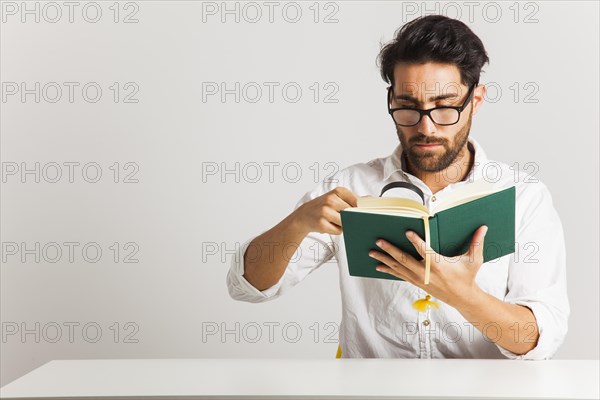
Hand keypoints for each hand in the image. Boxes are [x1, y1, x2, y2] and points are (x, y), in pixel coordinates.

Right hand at [292, 187, 357, 235]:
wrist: (304, 215)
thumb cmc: (324, 207)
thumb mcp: (338, 198)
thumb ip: (354, 199)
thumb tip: (371, 199)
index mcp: (338, 191)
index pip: (358, 202)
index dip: (361, 210)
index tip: (363, 213)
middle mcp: (331, 199)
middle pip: (353, 214)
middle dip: (352, 218)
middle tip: (345, 218)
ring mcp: (325, 211)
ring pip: (346, 223)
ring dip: (343, 225)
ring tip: (335, 220)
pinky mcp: (322, 223)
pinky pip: (338, 231)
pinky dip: (336, 230)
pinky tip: (329, 225)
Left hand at [368, 225, 487, 307]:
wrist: (463, 298)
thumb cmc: (468, 277)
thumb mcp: (474, 261)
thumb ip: (476, 243)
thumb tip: (483, 227)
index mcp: (439, 265)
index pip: (425, 251)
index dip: (416, 241)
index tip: (407, 232)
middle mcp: (426, 273)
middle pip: (404, 259)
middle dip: (390, 250)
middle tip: (379, 240)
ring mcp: (419, 279)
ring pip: (398, 268)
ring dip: (384, 259)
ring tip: (372, 252)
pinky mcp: (416, 282)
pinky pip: (399, 275)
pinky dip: (388, 270)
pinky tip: (378, 265)